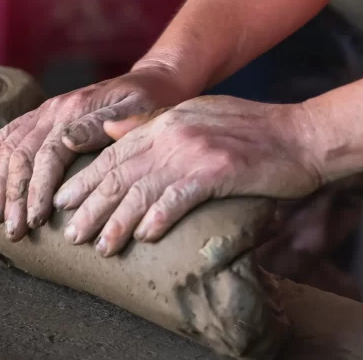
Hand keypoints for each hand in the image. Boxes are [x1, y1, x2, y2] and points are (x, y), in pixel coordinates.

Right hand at [0, 65, 189, 241]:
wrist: (152, 80)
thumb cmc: (152, 102)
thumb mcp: (139, 110)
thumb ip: (103, 124)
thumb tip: (66, 141)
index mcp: (74, 111)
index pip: (47, 156)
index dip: (38, 190)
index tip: (36, 222)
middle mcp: (53, 109)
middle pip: (22, 156)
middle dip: (14, 197)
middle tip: (14, 231)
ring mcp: (44, 111)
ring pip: (9, 148)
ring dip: (0, 184)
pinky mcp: (41, 115)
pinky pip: (8, 133)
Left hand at [56, 95, 324, 256]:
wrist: (300, 134)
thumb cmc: (247, 128)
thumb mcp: (192, 115)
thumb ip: (149, 123)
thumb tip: (108, 130)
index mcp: (161, 122)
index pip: (112, 154)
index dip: (85, 180)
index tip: (62, 203)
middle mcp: (170, 134)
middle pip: (119, 175)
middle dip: (90, 207)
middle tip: (71, 234)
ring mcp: (192, 151)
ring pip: (141, 190)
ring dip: (117, 222)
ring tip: (101, 247)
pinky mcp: (216, 170)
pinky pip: (178, 198)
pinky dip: (158, 218)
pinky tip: (143, 237)